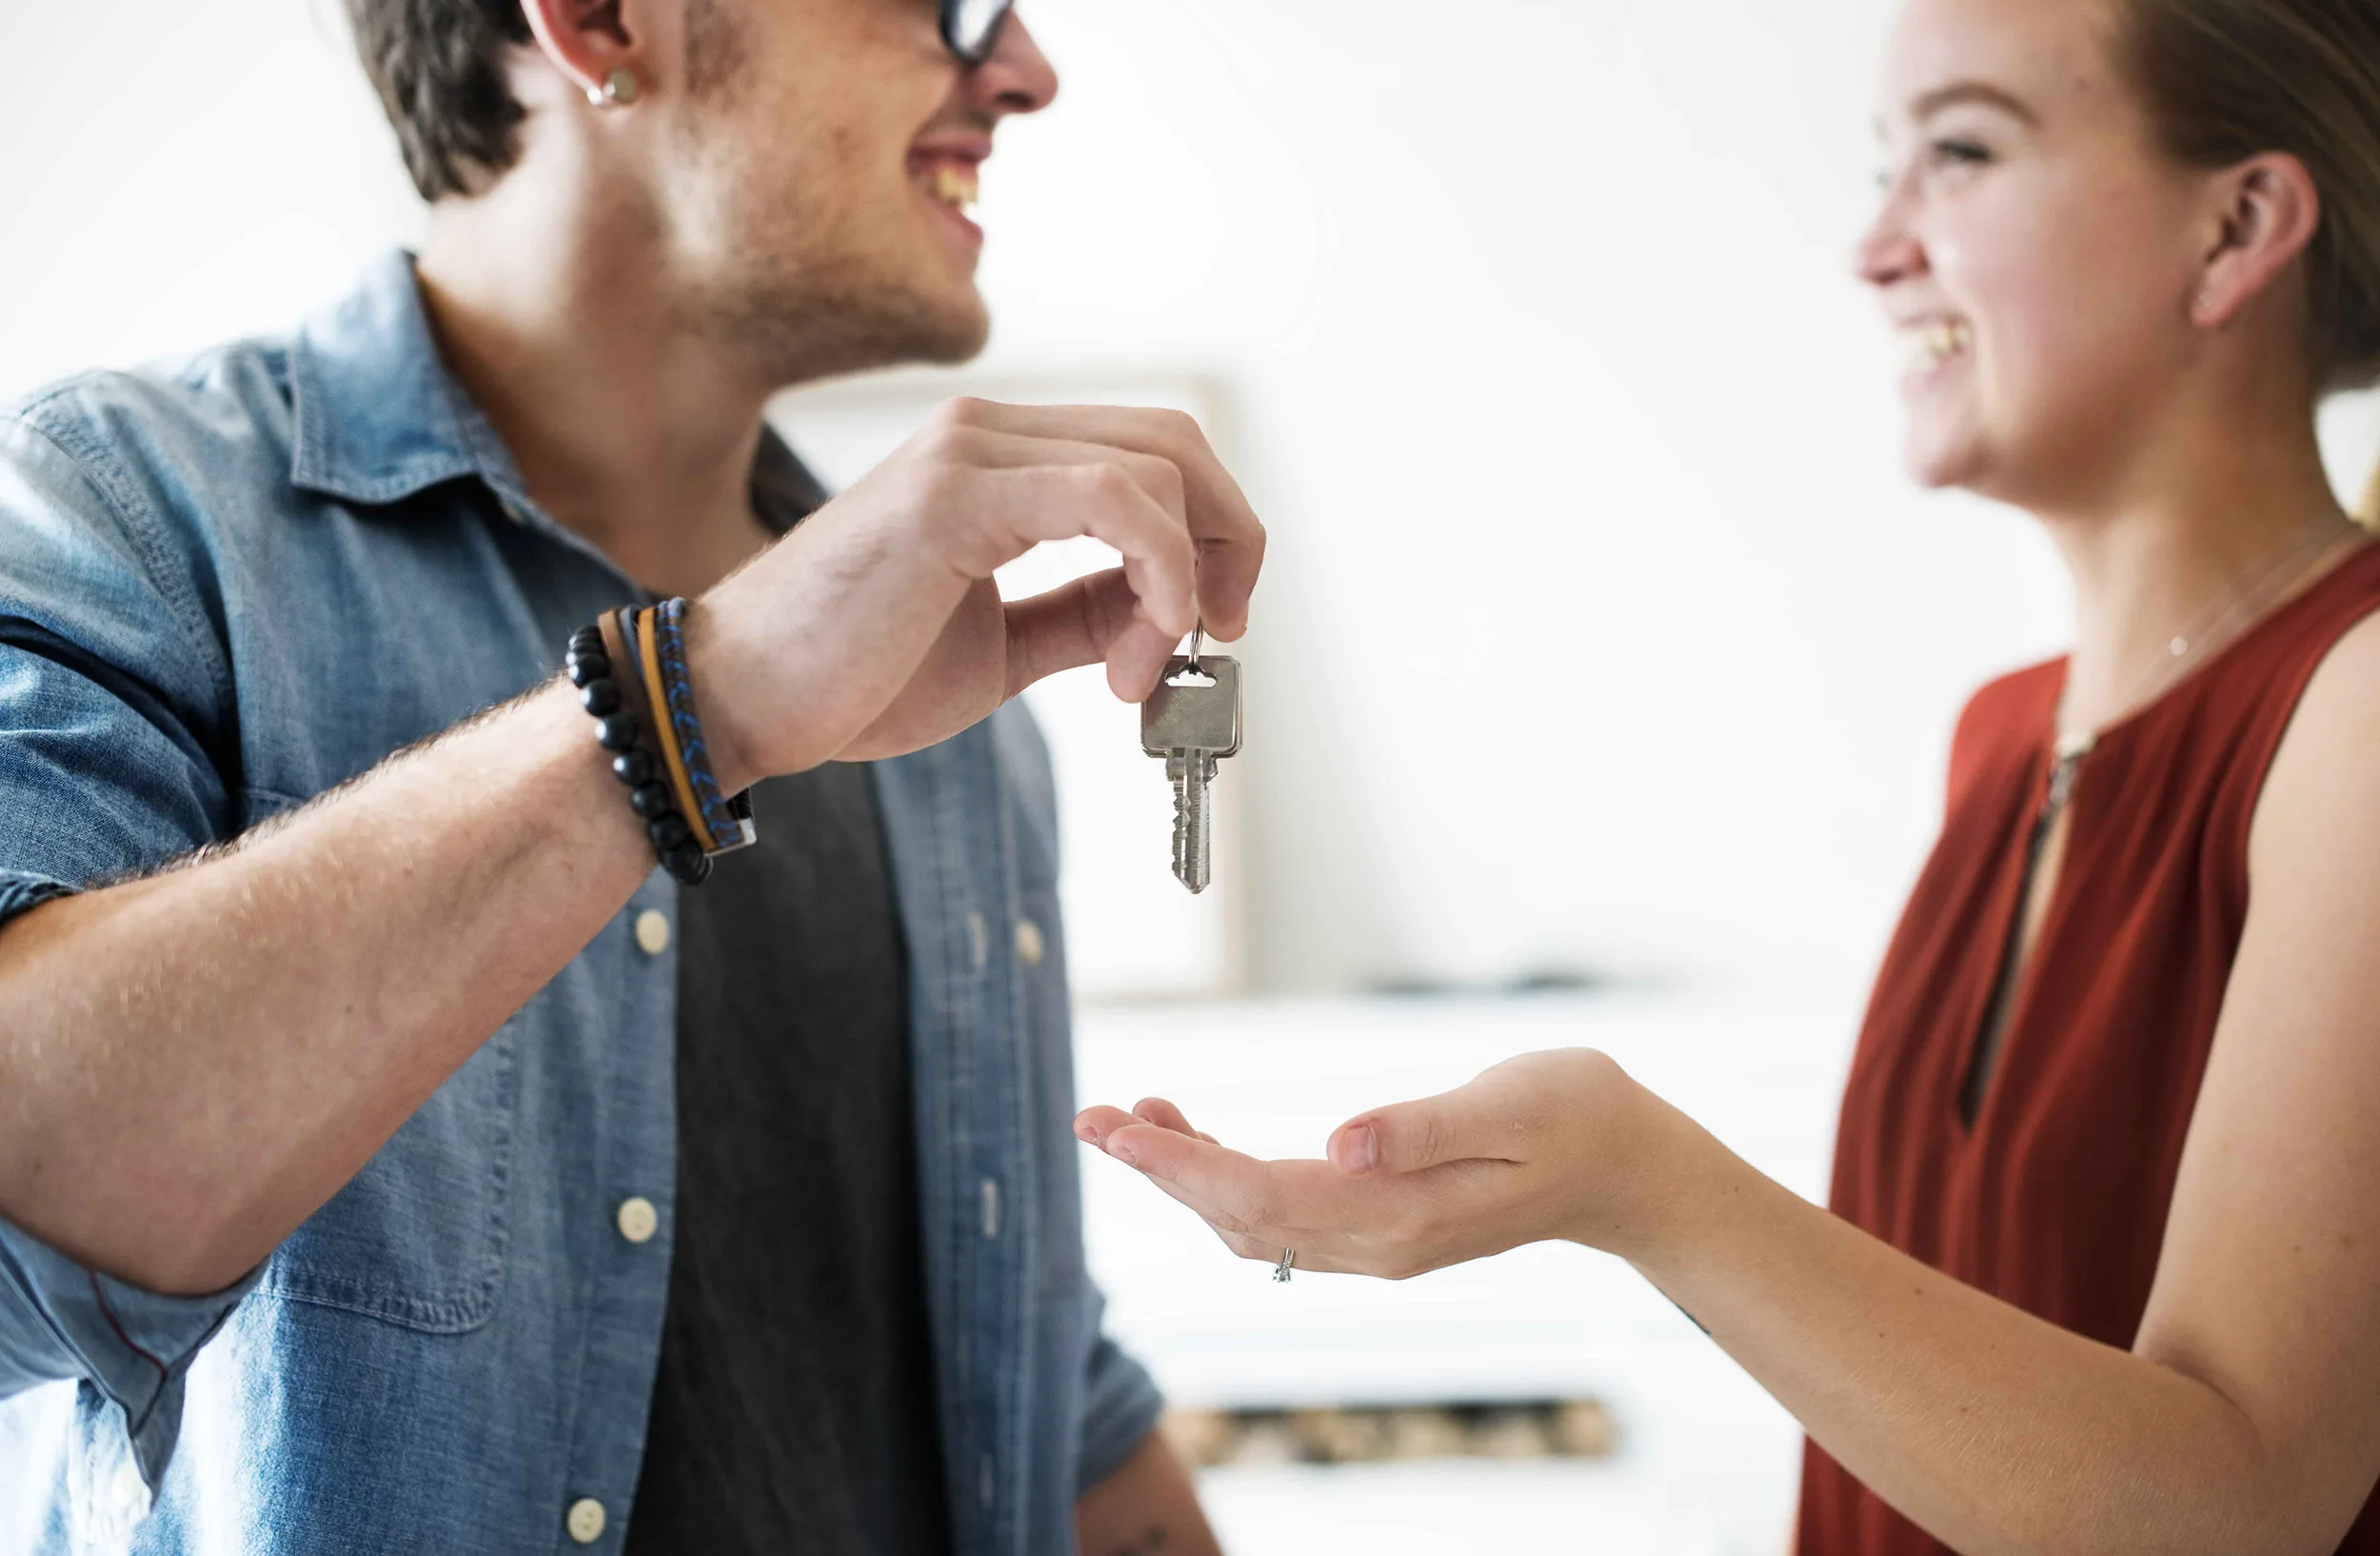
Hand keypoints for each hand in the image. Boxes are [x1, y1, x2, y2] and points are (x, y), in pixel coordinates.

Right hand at [692, 398, 1265, 785]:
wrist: (737, 701)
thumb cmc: (850, 676)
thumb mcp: (1002, 645)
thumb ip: (1081, 612)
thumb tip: (1161, 611)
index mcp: (994, 456)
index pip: (1150, 451)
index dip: (1213, 530)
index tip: (1215, 623)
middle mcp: (985, 432)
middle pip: (1172, 443)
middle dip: (1228, 540)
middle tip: (1218, 635)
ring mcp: (967, 453)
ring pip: (1152, 467)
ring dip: (1184, 580)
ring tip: (1140, 671)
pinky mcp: (953, 496)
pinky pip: (1109, 501)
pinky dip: (1157, 571)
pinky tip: (1138, 649)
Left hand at [1072, 1049, 1676, 1278]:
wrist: (1628, 1169)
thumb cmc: (1576, 1115)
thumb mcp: (1508, 1103)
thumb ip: (1420, 1126)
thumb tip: (1338, 1143)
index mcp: (1400, 1212)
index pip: (1262, 1196)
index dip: (1182, 1164)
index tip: (1120, 1128)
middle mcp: (1378, 1242)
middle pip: (1240, 1217)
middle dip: (1160, 1169)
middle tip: (1091, 1116)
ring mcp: (1378, 1244)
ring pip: (1252, 1223)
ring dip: (1185, 1176)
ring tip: (1128, 1119)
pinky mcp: (1382, 1228)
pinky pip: (1281, 1218)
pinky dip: (1226, 1181)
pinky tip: (1200, 1140)